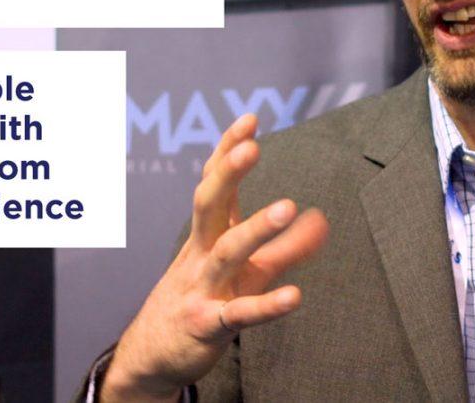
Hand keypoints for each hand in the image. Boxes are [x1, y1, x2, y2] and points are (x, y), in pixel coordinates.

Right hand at [101, 114, 329, 401]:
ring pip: (227, 253)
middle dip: (227, 174)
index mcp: (206, 234)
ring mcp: (203, 288)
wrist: (152, 354)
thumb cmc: (201, 298)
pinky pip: (240, 314)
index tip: (249, 120)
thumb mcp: (245, 269)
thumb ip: (286, 246)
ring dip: (256, 230)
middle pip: (208, 206)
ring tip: (289, 208)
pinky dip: (267, 306)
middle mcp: (201, 254)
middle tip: (251, 148)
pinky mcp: (209, 325)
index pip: (214, 184)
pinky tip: (295, 297)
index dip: (227, 151)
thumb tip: (323, 220)